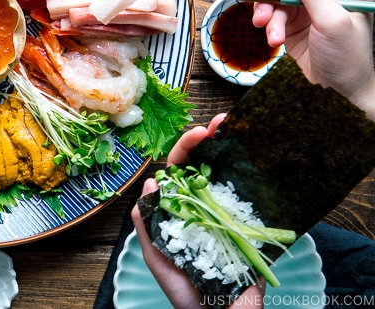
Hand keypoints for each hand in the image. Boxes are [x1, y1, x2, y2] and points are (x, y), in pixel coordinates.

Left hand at [130, 115, 265, 308]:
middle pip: (208, 167)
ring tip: (241, 130)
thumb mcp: (158, 256)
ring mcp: (231, 216)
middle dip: (213, 142)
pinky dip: (261, 181)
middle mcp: (205, 208)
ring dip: (237, 152)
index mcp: (180, 210)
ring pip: (233, 178)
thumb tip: (151, 184)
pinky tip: (264, 161)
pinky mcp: (254, 231)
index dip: (186, 150)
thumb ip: (149, 223)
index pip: (180, 172)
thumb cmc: (185, 294)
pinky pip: (257, 203)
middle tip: (222, 123)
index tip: (198, 135)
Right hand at [252, 0, 374, 119]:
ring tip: (270, 33)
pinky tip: (274, 40)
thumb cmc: (348, 59)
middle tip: (265, 9)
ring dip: (268, 12)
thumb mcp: (331, 21)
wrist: (339, 93)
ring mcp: (308, 5)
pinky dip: (269, 25)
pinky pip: (272, 12)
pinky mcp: (292, 20)